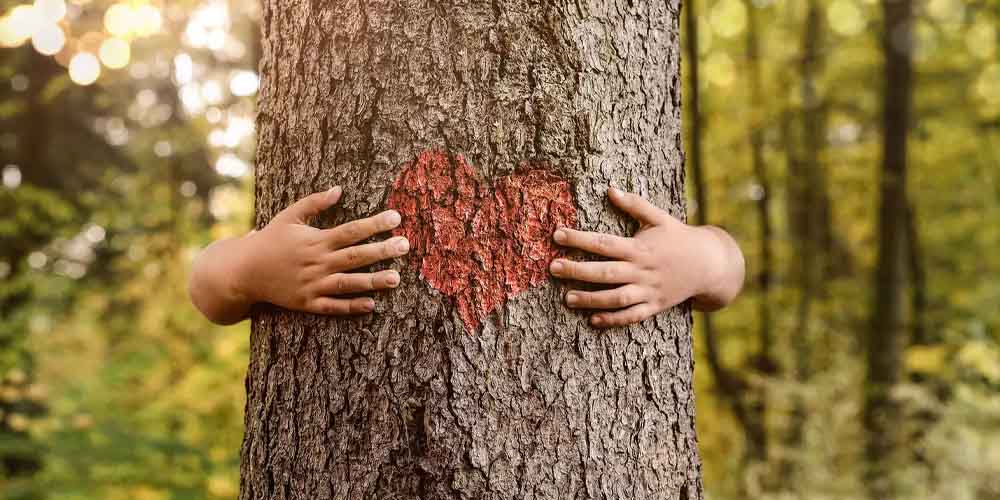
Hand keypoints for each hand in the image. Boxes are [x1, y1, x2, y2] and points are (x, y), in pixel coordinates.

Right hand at [189, 186, 409, 323]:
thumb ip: (315, 203)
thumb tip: (339, 189)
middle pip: (355, 256)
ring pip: (348, 283)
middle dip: (382, 251)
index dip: (375, 224)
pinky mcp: (307, 303)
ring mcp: (312, 284)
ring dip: (373, 281)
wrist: (243, 271)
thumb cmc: (270, 240)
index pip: (351, 230)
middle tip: (406, 245)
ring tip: (397, 278)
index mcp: (315, 240)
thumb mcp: (289, 216)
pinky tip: (372, 305)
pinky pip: (332, 306)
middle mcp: (316, 262)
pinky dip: (351, 306)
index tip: (396, 217)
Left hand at [549, 187, 744, 327]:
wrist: (709, 264)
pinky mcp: (654, 306)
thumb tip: (610, 189)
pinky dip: (613, 320)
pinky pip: (632, 316)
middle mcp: (642, 270)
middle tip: (553, 268)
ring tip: (567, 298)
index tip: (557, 234)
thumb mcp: (659, 217)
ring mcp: (649, 291)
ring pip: (616, 298)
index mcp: (640, 247)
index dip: (579, 239)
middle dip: (578, 271)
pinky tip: (593, 320)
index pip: (604, 243)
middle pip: (605, 272)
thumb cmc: (679, 237)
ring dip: (591, 299)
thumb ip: (634, 204)